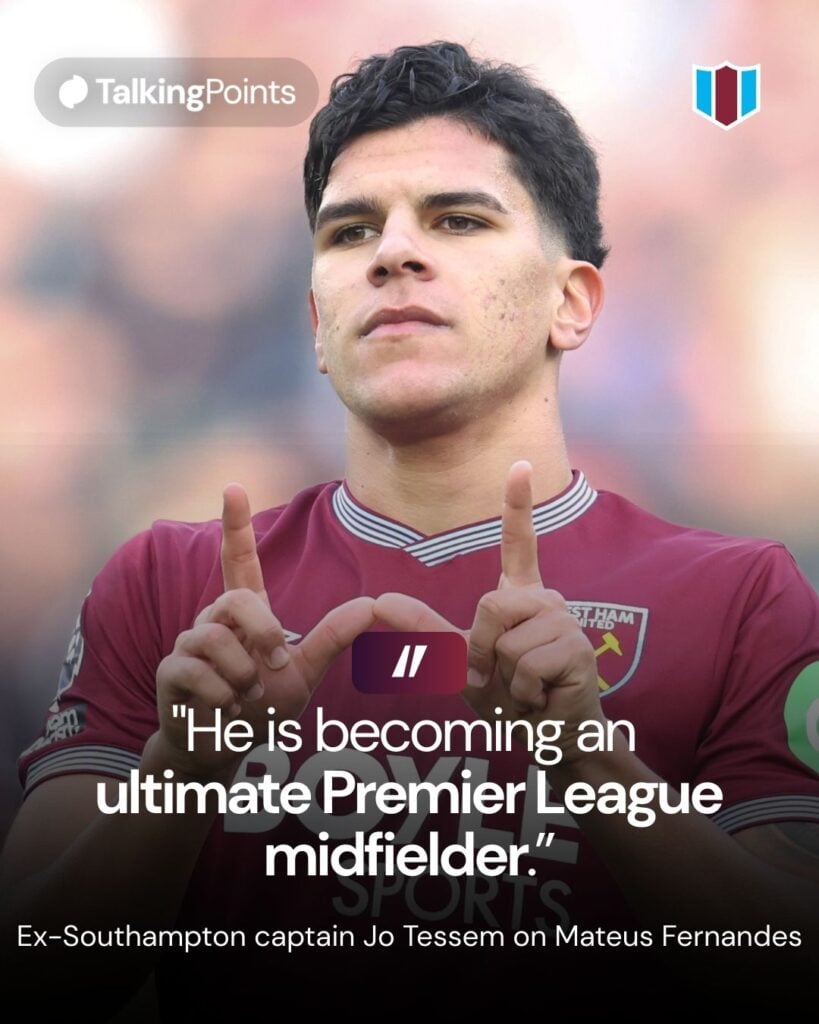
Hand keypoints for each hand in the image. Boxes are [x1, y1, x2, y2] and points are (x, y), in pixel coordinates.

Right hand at [151, 484, 373, 778]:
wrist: (224, 749)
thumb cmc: (261, 705)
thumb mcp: (304, 673)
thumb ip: (332, 638)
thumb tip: (371, 604)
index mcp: (245, 614)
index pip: (238, 560)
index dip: (236, 524)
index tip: (233, 487)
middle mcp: (213, 620)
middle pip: (237, 600)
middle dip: (263, 632)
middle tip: (276, 665)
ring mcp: (188, 644)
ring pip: (215, 639)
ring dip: (243, 675)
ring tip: (247, 696)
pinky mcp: (169, 671)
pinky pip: (196, 671)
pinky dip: (221, 695)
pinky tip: (225, 708)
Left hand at [373, 462, 602, 763]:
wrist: (548, 736)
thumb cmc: (509, 695)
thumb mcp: (459, 662)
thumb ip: (424, 631)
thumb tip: (376, 601)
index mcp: (521, 597)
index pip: (520, 544)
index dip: (518, 505)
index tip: (519, 465)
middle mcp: (547, 601)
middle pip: (488, 605)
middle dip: (481, 651)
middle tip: (503, 677)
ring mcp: (566, 623)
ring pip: (505, 639)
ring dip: (502, 678)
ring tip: (524, 687)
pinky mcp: (577, 650)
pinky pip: (523, 665)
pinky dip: (520, 693)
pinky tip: (540, 697)